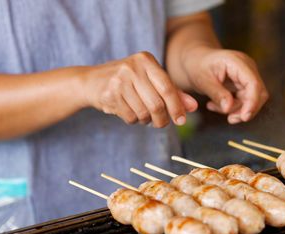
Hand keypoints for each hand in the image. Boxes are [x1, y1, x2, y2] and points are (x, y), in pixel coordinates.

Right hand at [83, 51, 197, 127]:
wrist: (91, 81)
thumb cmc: (128, 81)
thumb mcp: (150, 80)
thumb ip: (173, 92)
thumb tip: (194, 107)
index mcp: (146, 60)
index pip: (168, 88)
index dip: (177, 107)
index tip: (182, 121)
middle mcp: (132, 67)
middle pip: (157, 104)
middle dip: (162, 119)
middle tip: (161, 124)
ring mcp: (119, 80)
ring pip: (144, 113)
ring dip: (146, 120)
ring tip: (143, 115)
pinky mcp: (109, 94)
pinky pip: (130, 117)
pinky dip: (133, 120)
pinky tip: (129, 112)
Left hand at [183, 47, 267, 123]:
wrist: (195, 61)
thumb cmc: (197, 66)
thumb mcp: (202, 81)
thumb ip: (216, 94)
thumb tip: (228, 108)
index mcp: (236, 61)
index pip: (253, 83)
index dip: (252, 101)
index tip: (244, 117)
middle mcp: (247, 67)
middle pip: (259, 93)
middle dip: (247, 109)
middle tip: (231, 119)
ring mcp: (246, 76)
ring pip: (252, 99)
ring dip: (236, 109)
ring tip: (213, 107)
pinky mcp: (244, 84)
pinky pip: (244, 101)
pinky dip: (232, 107)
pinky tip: (214, 105)